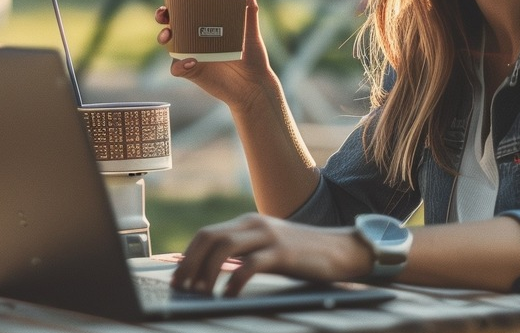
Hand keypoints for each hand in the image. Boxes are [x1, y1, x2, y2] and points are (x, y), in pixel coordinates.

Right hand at [155, 0, 277, 107]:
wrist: (253, 86)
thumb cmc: (253, 59)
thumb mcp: (251, 34)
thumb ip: (250, 14)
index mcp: (207, 27)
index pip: (187, 11)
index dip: (175, 3)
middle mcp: (195, 40)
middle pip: (172, 24)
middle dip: (162, 17)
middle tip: (164, 15)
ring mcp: (191, 55)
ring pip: (168, 44)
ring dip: (163, 36)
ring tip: (168, 35)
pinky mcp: (191, 72)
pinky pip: (176, 68)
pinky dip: (179, 64)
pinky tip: (191, 61)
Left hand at [171, 213, 367, 296]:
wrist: (341, 249)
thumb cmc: (303, 255)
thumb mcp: (268, 249)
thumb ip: (244, 253)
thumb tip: (213, 271)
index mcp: (248, 223)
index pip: (207, 234)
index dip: (187, 255)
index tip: (178, 277)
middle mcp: (254, 225)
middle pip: (209, 238)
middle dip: (189, 263)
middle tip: (181, 287)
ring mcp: (268, 236)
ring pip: (223, 247)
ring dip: (206, 272)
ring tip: (200, 293)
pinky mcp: (283, 252)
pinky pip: (249, 265)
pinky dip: (234, 281)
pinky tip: (229, 296)